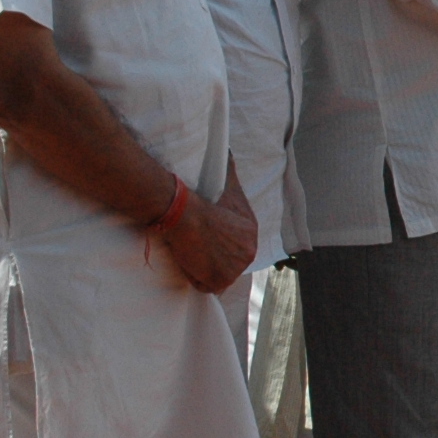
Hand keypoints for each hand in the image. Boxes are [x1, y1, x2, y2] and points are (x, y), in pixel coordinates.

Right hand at [159, 170, 257, 293]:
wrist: (185, 211)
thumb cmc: (202, 197)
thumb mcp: (225, 183)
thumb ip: (231, 171)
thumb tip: (229, 152)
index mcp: (252, 233)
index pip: (235, 246)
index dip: (217, 244)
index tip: (203, 238)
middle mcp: (250, 252)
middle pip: (228, 262)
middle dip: (210, 258)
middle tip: (194, 246)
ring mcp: (236, 268)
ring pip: (217, 274)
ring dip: (202, 267)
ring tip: (191, 251)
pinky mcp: (220, 280)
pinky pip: (205, 286)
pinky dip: (194, 277)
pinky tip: (188, 261)